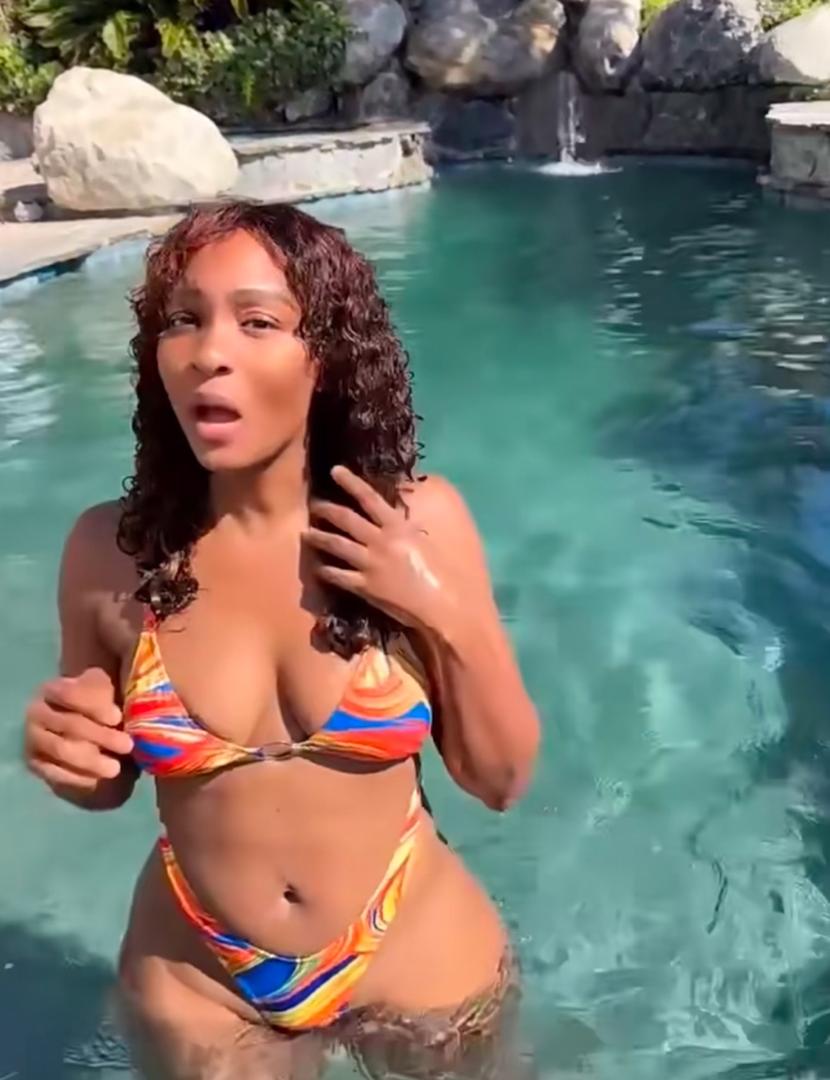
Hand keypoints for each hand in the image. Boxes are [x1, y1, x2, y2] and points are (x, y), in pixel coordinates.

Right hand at [24, 667, 132, 794]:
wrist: (76, 721)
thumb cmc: (97, 701)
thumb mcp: (105, 689)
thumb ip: (112, 693)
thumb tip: (131, 709)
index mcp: (54, 688)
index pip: (72, 693)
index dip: (95, 706)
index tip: (117, 717)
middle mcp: (37, 711)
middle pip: (71, 724)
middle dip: (102, 736)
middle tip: (128, 745)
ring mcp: (33, 738)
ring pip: (62, 750)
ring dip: (91, 760)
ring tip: (115, 768)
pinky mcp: (34, 762)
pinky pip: (54, 772)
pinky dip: (77, 777)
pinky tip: (98, 780)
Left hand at [305, 466, 460, 633]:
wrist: (441, 604)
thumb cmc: (440, 572)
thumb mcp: (425, 542)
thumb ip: (407, 528)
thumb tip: (398, 515)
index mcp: (398, 527)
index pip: (370, 498)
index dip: (351, 482)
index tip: (335, 470)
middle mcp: (380, 541)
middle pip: (346, 519)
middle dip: (327, 509)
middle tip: (314, 503)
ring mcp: (370, 564)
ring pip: (336, 545)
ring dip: (318, 537)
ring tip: (305, 533)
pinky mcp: (364, 587)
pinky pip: (338, 576)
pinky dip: (325, 571)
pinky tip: (317, 568)